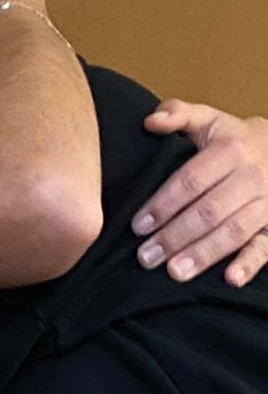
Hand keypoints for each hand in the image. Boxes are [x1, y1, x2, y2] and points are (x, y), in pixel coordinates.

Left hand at [132, 98, 267, 285]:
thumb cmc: (234, 138)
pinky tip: (230, 279)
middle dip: (175, 236)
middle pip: (208, 211)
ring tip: (174, 272)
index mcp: (230, 150)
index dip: (163, 205)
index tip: (138, 225)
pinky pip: (265, 247)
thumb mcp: (208, 119)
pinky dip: (249, 264)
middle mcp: (251, 177)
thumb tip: (149, 121)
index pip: (191, 182)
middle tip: (146, 257)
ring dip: (203, 254)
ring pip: (233, 232)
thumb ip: (178, 114)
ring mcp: (267, 203)